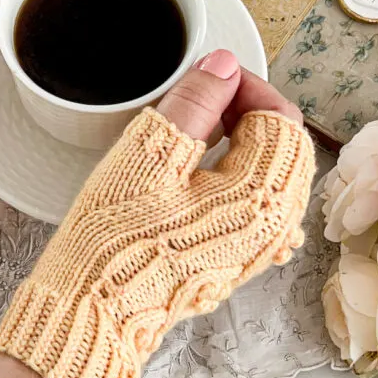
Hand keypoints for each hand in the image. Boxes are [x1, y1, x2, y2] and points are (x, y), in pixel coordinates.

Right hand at [0, 50, 313, 377]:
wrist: (92, 313)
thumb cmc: (113, 239)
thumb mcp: (148, 157)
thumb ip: (194, 103)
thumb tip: (223, 64)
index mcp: (262, 198)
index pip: (281, 116)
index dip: (244, 84)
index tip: (205, 75)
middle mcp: (274, 226)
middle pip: (285, 143)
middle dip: (248, 110)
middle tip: (199, 97)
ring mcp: (259, 247)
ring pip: (273, 171)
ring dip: (242, 139)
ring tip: (195, 128)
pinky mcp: (238, 259)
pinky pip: (257, 200)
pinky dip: (236, 172)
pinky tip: (197, 168)